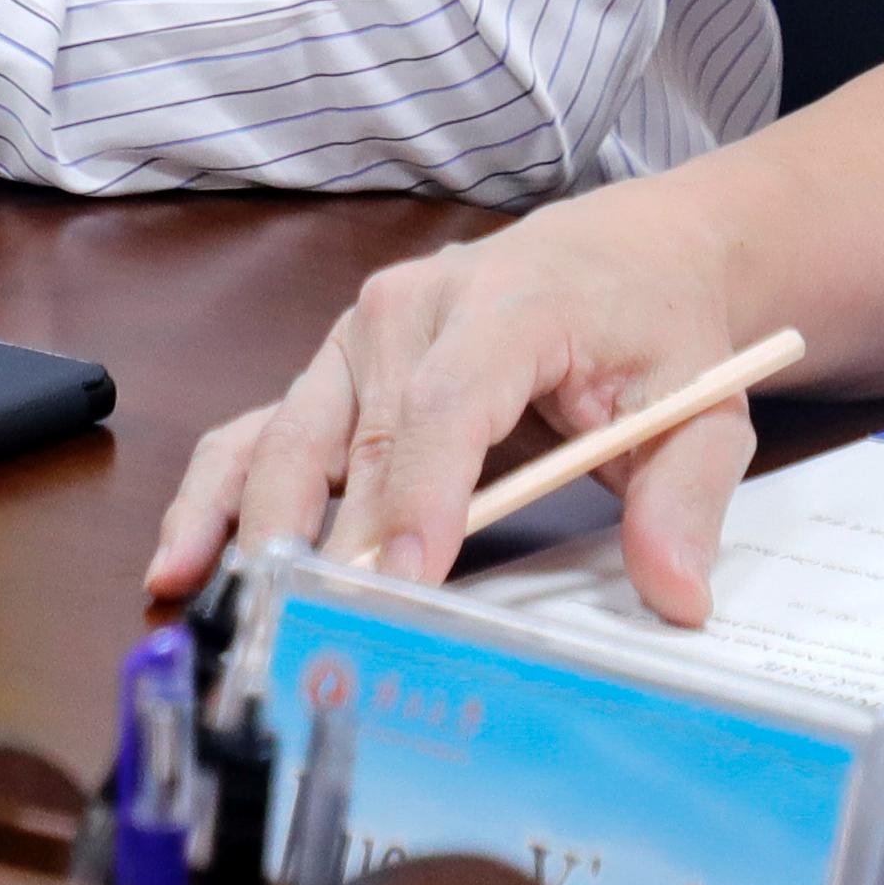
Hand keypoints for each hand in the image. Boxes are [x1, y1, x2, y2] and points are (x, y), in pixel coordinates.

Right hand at [146, 188, 771, 620]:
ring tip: (224, 602)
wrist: (625, 252)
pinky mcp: (332, 370)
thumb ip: (685, 498)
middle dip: (331, 539)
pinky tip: (182, 559)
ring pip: (288, 433)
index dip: (423, 494)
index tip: (408, 582)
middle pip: (358, 434)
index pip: (451, 403)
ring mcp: (357, 337)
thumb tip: (676, 593)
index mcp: (509, 304)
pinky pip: (260, 429)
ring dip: (251, 522)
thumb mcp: (701, 406)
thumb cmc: (654, 329)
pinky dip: (218, 494)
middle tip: (314, 632)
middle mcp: (411, 309)